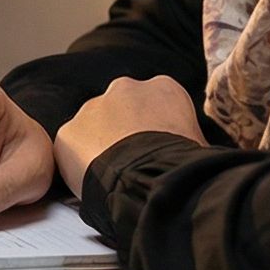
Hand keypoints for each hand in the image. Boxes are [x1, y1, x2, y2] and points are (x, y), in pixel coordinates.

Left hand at [54, 76, 203, 194]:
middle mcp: (125, 88)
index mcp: (163, 88)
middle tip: (132, 164)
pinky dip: (79, 164)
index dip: (157, 131)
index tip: (158, 152)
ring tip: (114, 177)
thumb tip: (198, 155)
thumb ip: (190, 139)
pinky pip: (72, 149)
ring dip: (100, 147)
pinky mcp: (69, 131)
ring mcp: (93, 107)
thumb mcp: (200, 145)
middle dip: (124, 134)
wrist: (151, 177)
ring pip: (94, 128)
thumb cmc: (184, 164)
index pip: (157, 106)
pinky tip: (95, 182)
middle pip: (122, 112)